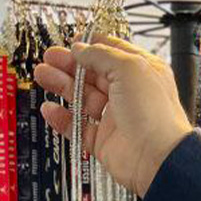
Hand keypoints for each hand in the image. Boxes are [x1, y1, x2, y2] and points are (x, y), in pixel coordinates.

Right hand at [34, 34, 193, 195]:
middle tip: (50, 57)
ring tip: (43, 75)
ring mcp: (115, 118)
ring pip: (83, 99)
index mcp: (141, 73)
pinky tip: (50, 108)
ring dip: (62, 86)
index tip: (72, 41)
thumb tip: (81, 49)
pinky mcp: (103, 141)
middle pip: (93, 75)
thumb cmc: (155, 114)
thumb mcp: (130, 68)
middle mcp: (129, 95)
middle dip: (70, 64)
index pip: (113, 54)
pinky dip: (62, 118)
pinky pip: (77, 127)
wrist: (157, 159)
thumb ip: (102, 55)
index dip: (91, 46)